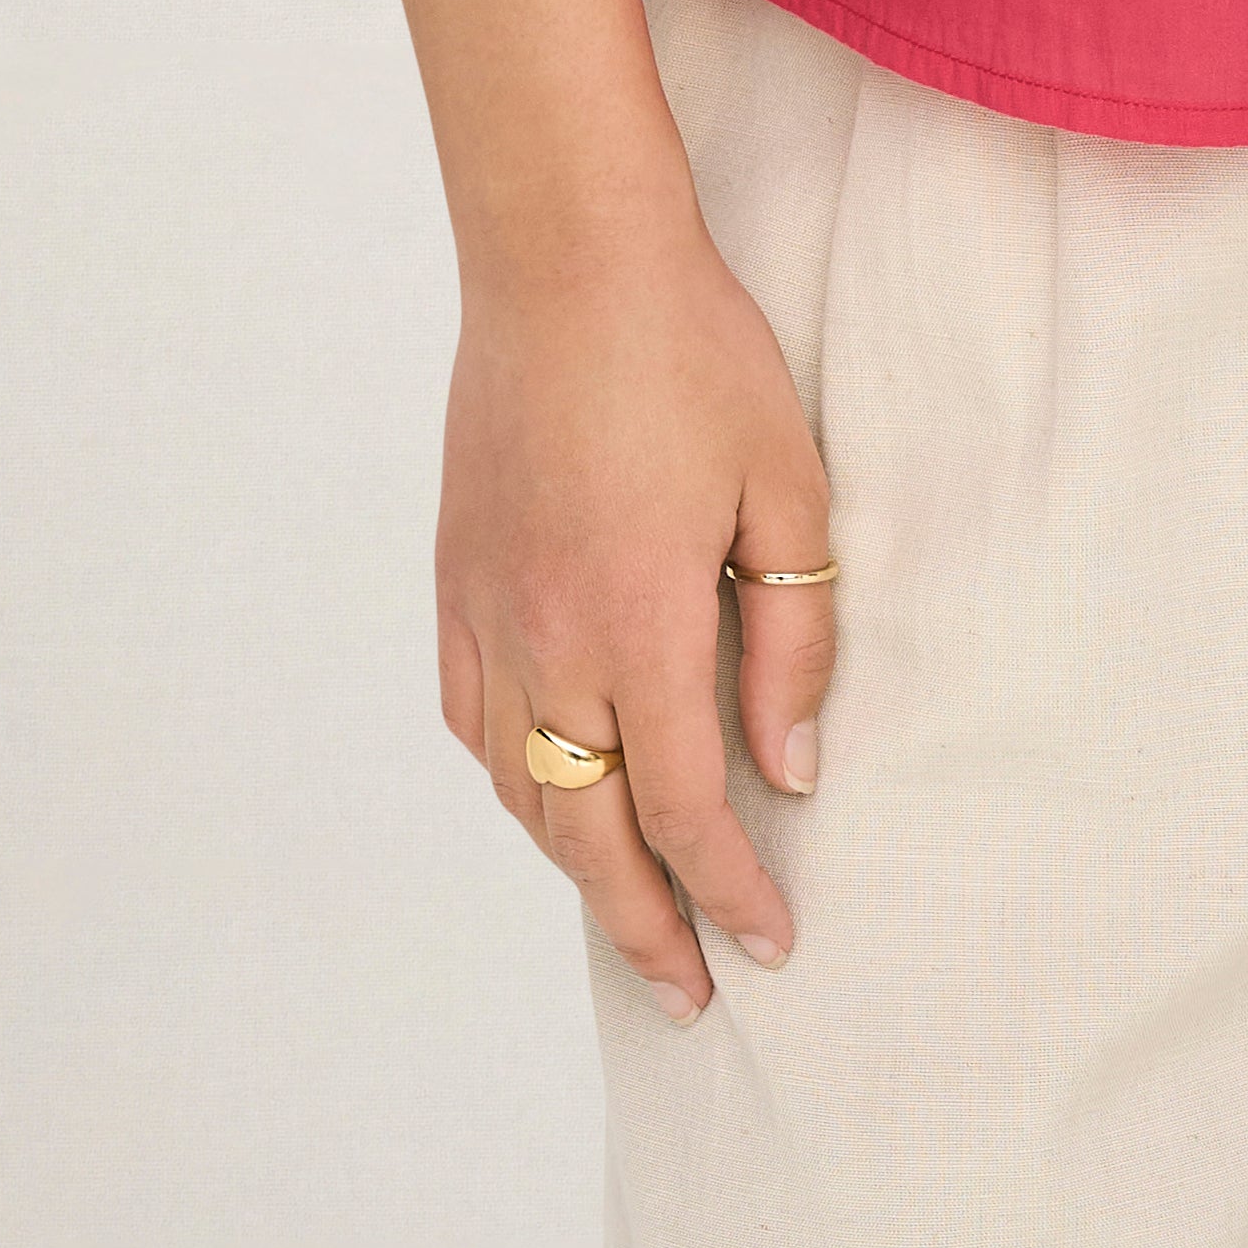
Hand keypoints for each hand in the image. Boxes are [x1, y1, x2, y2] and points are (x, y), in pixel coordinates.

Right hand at [434, 205, 839, 1019]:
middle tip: (689, 990)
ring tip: (627, 906)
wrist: (565, 257)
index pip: (682, 810)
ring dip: (574, 864)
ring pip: (521, 790)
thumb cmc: (690, 353)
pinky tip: (547, 788)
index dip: (728, 890)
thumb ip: (791, 637)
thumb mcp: (783, 487)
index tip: (769, 940)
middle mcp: (547, 639)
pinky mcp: (456, 576)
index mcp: (637, 623)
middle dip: (644, 926)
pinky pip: (473, 717)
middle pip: (588, 834)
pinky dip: (512, 778)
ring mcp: (488, 611)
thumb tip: (788, 766)